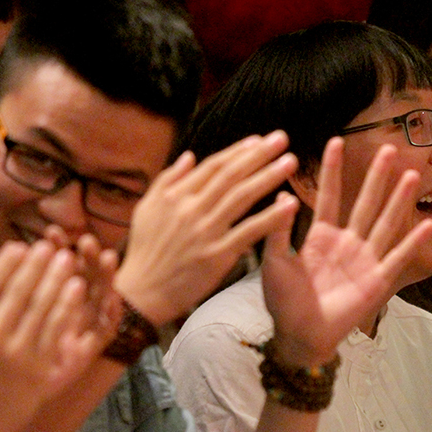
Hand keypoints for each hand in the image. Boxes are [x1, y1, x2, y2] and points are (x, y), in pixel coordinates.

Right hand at [0, 240, 117, 431]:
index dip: (7, 261)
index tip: (20, 246)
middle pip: (19, 291)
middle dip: (37, 264)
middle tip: (49, 246)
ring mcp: (17, 355)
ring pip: (42, 307)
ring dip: (57, 279)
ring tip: (67, 260)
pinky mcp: (39, 369)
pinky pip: (57, 331)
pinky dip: (68, 307)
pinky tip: (76, 289)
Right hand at [115, 131, 300, 325]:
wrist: (141, 292)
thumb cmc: (145, 252)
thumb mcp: (146, 209)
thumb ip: (167, 179)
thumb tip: (190, 156)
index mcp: (175, 196)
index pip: (213, 166)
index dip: (238, 151)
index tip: (259, 140)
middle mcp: (191, 208)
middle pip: (230, 175)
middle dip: (258, 155)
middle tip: (281, 139)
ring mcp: (205, 231)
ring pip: (242, 197)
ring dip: (268, 177)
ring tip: (290, 162)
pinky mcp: (217, 255)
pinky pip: (248, 232)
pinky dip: (270, 218)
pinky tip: (290, 205)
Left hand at [261, 138, 431, 367]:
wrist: (298, 336)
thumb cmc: (282, 302)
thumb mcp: (273, 262)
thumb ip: (277, 230)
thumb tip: (280, 194)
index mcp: (320, 236)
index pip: (329, 196)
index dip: (332, 170)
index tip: (336, 141)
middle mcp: (346, 243)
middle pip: (365, 203)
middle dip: (377, 177)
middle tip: (390, 149)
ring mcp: (364, 261)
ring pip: (385, 223)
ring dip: (399, 200)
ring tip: (412, 175)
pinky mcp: (376, 281)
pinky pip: (397, 257)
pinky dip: (412, 241)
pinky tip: (429, 223)